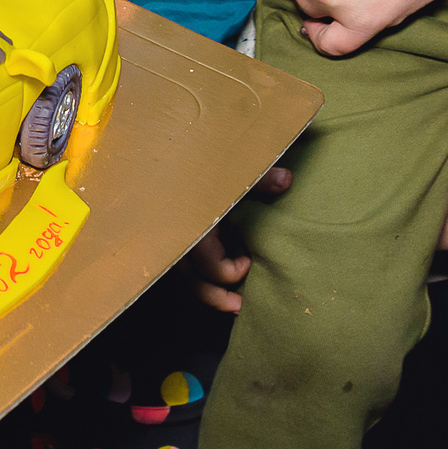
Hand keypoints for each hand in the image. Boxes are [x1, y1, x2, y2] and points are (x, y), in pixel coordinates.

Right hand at [178, 165, 291, 311]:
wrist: (160, 141)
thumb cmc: (195, 154)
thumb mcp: (229, 165)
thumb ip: (257, 176)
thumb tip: (287, 180)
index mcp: (194, 224)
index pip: (212, 266)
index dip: (233, 271)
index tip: (250, 260)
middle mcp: (178, 235)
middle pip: (192, 281)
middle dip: (215, 297)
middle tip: (239, 307)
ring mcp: (169, 235)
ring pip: (183, 274)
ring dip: (205, 289)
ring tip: (229, 302)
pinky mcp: (166, 231)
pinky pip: (180, 260)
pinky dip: (196, 271)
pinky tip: (212, 270)